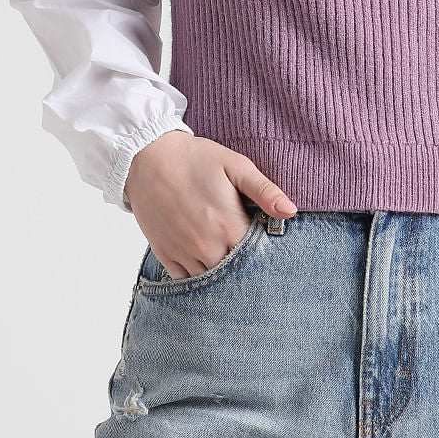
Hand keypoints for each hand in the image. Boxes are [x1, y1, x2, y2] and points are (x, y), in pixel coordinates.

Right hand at [122, 131, 297, 279]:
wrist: (148, 157)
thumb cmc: (196, 158)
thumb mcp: (236, 166)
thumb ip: (264, 191)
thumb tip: (290, 211)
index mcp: (229, 226)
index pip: (258, 256)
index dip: (265, 252)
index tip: (267, 244)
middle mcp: (206, 246)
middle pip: (235, 273)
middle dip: (245, 267)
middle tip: (249, 254)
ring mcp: (183, 253)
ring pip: (210, 280)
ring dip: (221, 274)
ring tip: (227, 257)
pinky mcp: (165, 254)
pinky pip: (185, 280)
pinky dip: (197, 276)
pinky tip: (205, 262)